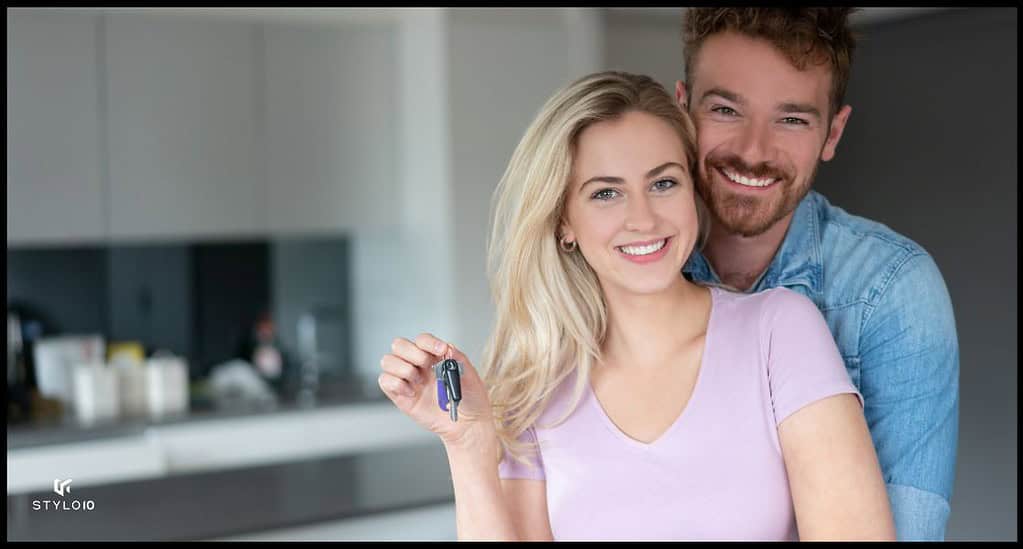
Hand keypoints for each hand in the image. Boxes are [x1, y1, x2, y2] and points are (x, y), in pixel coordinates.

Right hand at [378, 333, 495, 447]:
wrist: (466, 424)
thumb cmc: (470, 399)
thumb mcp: (470, 375)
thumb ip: (458, 358)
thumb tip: (448, 347)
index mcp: (434, 356)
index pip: (422, 340)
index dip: (428, 342)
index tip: (441, 350)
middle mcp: (418, 365)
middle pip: (399, 344)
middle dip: (412, 353)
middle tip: (427, 366)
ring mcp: (408, 379)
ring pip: (388, 360)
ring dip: (403, 368)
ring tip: (419, 381)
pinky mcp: (400, 395)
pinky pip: (385, 381)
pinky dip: (396, 384)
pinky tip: (412, 392)